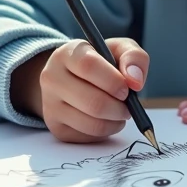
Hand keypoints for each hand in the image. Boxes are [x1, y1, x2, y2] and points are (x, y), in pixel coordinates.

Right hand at [11, 38, 148, 143]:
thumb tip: (135, 81)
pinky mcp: (56, 128)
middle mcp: (52, 78)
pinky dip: (106, 132)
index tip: (127, 88)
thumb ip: (133, 57)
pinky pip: (88, 137)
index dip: (113, 80)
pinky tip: (108, 120)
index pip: (88, 66)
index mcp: (67, 54)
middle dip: (119, 108)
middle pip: (92, 102)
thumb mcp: (119, 49)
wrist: (73, 79)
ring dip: (115, 122)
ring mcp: (50, 105)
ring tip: (121, 112)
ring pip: (91, 124)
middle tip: (128, 106)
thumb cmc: (102, 63)